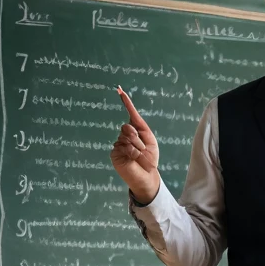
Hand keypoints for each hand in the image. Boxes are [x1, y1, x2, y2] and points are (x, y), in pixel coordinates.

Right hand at [111, 86, 160, 203]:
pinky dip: (131, 152)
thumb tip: (130, 119)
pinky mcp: (114, 153)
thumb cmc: (150, 158)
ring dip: (136, 147)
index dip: (126, 102)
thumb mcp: (150, 140)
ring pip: (125, 137)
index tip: (120, 90)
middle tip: (142, 148)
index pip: (130, 114)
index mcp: (135, 130)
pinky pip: (123, 146)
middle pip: (127, 127)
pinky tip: (133, 159)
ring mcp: (118, 144)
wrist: (147, 175)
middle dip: (137, 137)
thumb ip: (141, 128)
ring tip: (140, 156)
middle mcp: (125, 135)